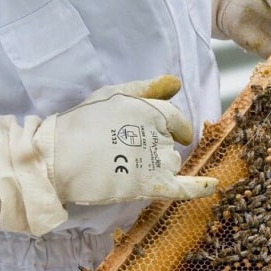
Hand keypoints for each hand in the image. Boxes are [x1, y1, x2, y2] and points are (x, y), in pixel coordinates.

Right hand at [0, 76, 217, 236]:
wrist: (57, 156)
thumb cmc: (79, 123)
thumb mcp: (112, 95)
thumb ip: (146, 89)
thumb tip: (176, 82)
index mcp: (150, 109)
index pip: (175, 120)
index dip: (175, 128)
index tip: (175, 134)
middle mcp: (157, 132)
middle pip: (171, 145)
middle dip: (157, 149)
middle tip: (127, 154)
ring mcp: (154, 159)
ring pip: (171, 164)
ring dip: (158, 167)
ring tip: (126, 168)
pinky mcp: (149, 183)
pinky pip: (183, 187)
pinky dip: (200, 187)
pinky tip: (213, 186)